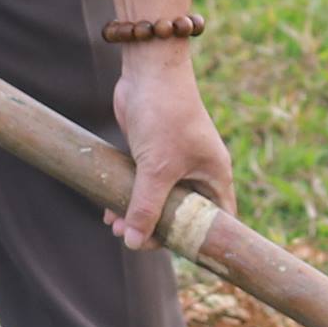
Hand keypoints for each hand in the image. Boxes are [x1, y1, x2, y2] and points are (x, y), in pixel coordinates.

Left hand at [108, 47, 233, 252]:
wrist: (149, 71)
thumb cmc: (165, 115)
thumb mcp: (157, 168)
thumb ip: (146, 208)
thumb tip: (134, 242)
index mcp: (214, 175)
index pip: (218, 220)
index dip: (202, 240)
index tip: (178, 255)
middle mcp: (198, 170)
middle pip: (184, 214)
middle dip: (158, 230)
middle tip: (132, 239)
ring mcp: (175, 161)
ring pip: (159, 200)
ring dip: (137, 215)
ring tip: (113, 225)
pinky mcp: (152, 152)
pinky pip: (143, 184)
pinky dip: (128, 197)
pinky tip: (108, 208)